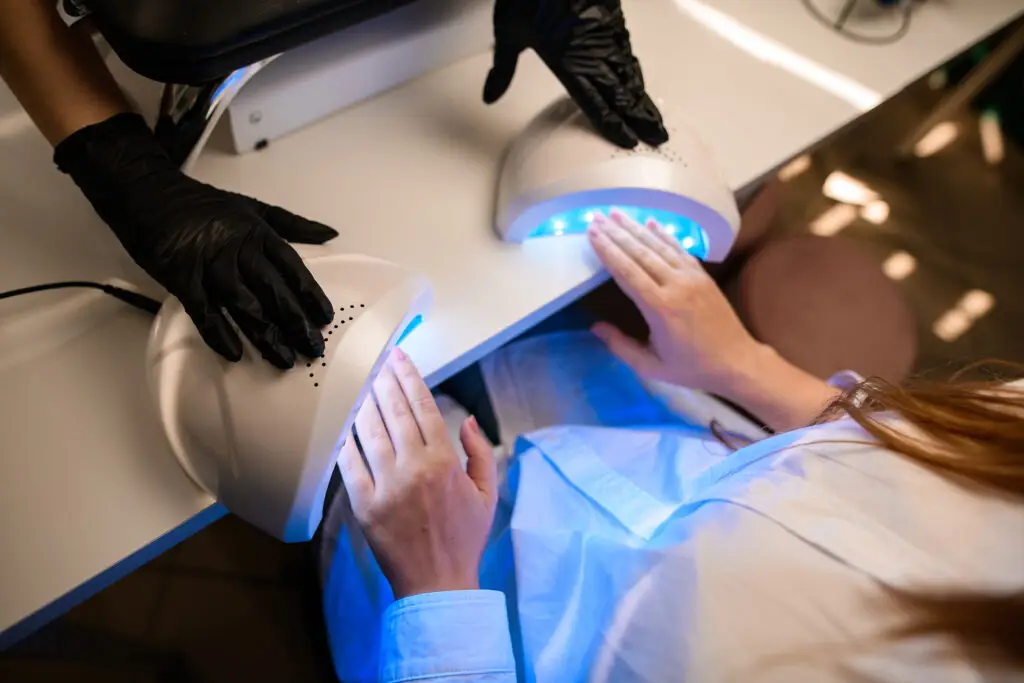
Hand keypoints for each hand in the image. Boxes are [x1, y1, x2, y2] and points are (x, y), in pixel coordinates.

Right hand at [53, 113, 335, 368]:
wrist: (148, 193)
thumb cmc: (201, 204)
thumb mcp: (253, 207)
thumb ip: (292, 225)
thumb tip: (329, 233)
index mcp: (257, 233)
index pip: (292, 268)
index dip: (310, 295)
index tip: (324, 318)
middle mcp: (237, 249)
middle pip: (273, 291)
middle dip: (295, 323)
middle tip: (312, 349)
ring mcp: (209, 264)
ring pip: (244, 305)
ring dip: (266, 335)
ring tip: (284, 359)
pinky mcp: (181, 277)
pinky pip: (204, 311)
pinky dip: (219, 333)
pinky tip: (235, 353)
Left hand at [337, 348, 497, 599]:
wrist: (437, 583)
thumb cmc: (465, 537)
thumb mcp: (487, 493)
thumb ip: (481, 452)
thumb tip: (467, 419)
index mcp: (445, 462)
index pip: (423, 407)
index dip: (409, 378)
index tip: (399, 358)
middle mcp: (414, 467)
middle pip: (394, 412)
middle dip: (384, 381)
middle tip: (376, 361)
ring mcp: (386, 485)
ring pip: (370, 431)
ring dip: (365, 403)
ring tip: (361, 383)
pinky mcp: (364, 504)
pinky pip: (350, 464)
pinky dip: (346, 440)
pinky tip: (344, 423)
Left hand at [483, 0, 667, 148]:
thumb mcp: (508, 32)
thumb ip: (502, 68)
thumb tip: (490, 95)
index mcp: (568, 62)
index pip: (596, 104)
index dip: (613, 125)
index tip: (628, 141)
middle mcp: (593, 53)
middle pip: (622, 94)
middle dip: (641, 118)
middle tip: (658, 138)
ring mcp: (607, 37)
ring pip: (630, 75)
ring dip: (643, 99)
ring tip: (656, 118)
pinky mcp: (613, 22)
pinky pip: (628, 54)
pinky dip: (637, 73)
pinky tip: (640, 82)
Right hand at [587, 210, 762, 395]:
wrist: (736, 362)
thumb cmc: (691, 367)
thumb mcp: (651, 366)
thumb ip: (621, 346)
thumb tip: (595, 327)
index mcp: (660, 307)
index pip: (627, 271)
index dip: (608, 251)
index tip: (592, 233)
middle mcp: (675, 285)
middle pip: (640, 253)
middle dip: (616, 233)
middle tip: (596, 217)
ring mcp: (691, 277)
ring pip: (659, 246)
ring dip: (636, 228)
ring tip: (616, 213)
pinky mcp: (703, 276)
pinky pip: (679, 249)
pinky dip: (664, 234)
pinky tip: (651, 222)